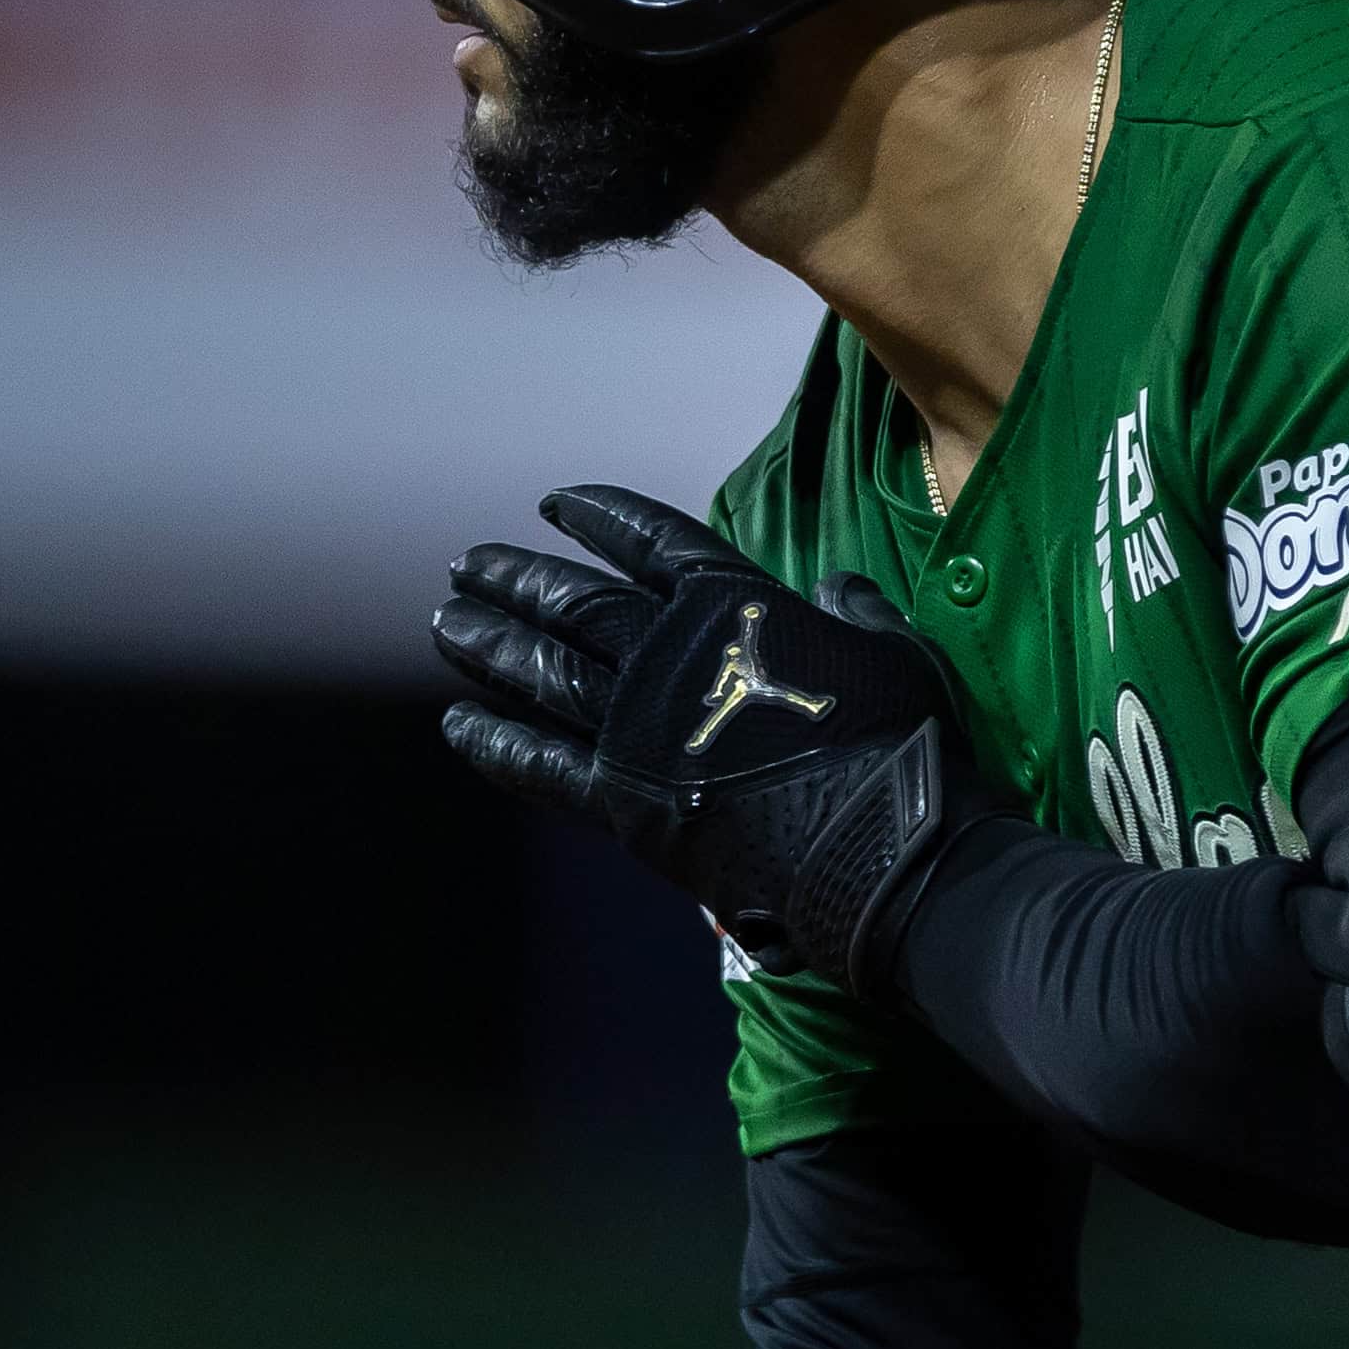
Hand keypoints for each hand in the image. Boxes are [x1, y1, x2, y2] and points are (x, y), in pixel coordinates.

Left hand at [431, 485, 1010, 985]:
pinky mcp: (624, 802)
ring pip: (542, 673)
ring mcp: (636, 731)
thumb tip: (834, 586)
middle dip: (516, 579)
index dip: (600, 516)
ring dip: (488, 646)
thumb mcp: (895, 650)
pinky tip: (456, 725)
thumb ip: (854, 612)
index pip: (651, 541)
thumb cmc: (902, 740)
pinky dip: (495, 744)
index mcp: (731, 606)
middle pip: (572, 604)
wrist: (880, 845)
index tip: (554, 503)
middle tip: (467, 565)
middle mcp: (667, 658)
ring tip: (446, 623)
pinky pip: (541, 766)